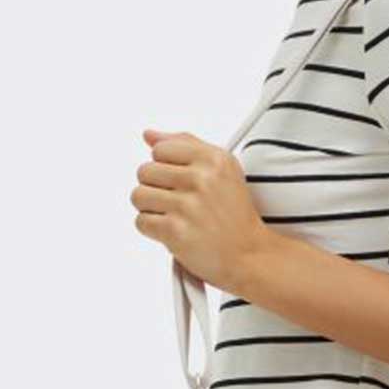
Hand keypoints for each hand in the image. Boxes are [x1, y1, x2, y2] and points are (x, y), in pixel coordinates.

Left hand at [132, 129, 268, 296]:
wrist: (250, 254)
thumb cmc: (234, 214)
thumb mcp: (221, 169)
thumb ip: (185, 145)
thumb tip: (149, 134)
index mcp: (213, 159)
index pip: (160, 149)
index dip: (165, 166)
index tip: (180, 181)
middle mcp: (201, 178)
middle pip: (145, 171)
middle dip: (156, 188)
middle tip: (177, 202)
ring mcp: (187, 205)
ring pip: (138, 196)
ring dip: (152, 209)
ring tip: (174, 215)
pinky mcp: (175, 230)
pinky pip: (141, 221)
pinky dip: (153, 230)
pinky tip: (173, 230)